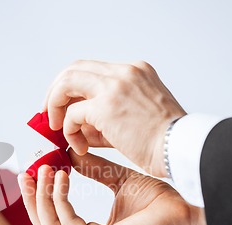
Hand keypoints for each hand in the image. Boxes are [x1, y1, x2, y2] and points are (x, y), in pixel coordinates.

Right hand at [18, 151, 212, 224]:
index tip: (33, 174)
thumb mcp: (119, 180)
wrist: (189, 213)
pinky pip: (67, 223)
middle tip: (26, 173)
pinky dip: (60, 198)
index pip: (54, 224)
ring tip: (44, 170)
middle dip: (32, 200)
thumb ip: (93, 170)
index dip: (39, 200)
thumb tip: (70, 153)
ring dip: (42, 197)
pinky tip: (63, 176)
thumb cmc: (161, 202)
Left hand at [45, 60, 185, 176]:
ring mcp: (115, 86)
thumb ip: (103, 117)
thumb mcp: (133, 117)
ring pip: (66, 83)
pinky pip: (72, 114)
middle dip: (55, 92)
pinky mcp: (106, 106)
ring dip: (55, 106)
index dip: (71, 87)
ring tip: (57, 129)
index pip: (91, 70)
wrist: (181, 149)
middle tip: (49, 114)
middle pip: (74, 69)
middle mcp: (124, 72)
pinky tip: (79, 146)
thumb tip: (75, 127)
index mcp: (135, 71)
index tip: (62, 105)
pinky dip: (69, 130)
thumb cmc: (163, 140)